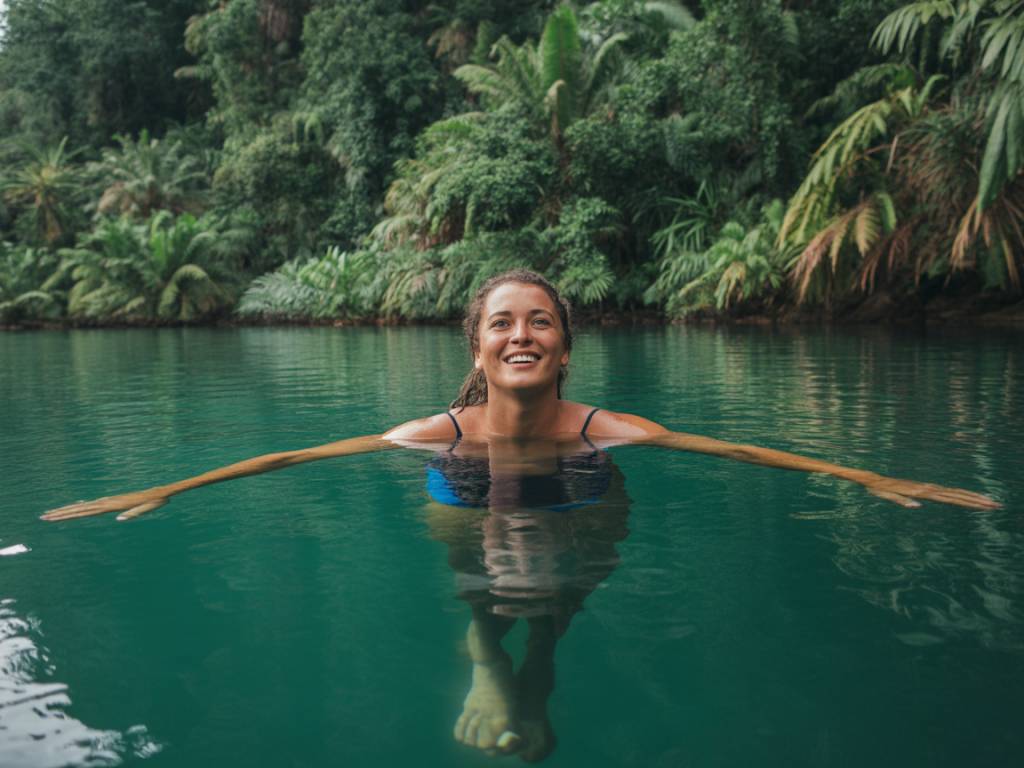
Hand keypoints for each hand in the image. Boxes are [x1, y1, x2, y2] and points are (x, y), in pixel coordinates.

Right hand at [41, 492, 168, 521]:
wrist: (160, 492)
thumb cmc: (155, 501)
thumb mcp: (147, 508)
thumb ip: (134, 514)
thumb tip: (118, 519)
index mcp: (113, 505)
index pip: (86, 511)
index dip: (70, 514)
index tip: (54, 516)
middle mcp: (108, 502)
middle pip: (80, 508)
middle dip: (62, 513)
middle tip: (44, 516)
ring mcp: (109, 501)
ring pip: (85, 506)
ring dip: (69, 510)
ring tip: (54, 513)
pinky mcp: (113, 501)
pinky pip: (93, 505)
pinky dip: (81, 507)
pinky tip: (76, 508)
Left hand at [860, 474, 1000, 509]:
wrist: (874, 479)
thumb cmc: (879, 489)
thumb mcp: (887, 496)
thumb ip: (901, 500)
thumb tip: (916, 506)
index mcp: (923, 492)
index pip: (951, 498)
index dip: (969, 501)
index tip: (984, 505)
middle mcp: (928, 488)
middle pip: (958, 494)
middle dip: (977, 500)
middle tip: (996, 505)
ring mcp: (928, 488)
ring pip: (954, 492)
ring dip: (972, 497)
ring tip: (989, 502)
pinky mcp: (925, 488)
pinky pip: (946, 492)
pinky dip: (959, 495)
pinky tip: (967, 498)